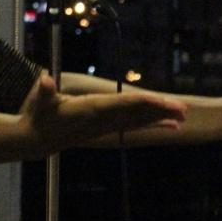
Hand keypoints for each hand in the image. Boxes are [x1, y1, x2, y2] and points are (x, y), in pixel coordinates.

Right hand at [21, 74, 187, 153]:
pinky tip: (171, 127)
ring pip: (139, 121)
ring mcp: (107, 127)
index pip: (122, 104)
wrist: (37, 140)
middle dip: (160, 111)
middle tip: (184, 108)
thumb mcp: (40, 101)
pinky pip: (134, 127)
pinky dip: (153, 125)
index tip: (161, 102)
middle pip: (137, 114)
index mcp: (91, 110)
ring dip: (161, 118)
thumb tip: (44, 80)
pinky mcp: (107, 130)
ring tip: (183, 116)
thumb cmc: (39, 116)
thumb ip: (44, 91)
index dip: (142, 103)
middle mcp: (103, 121)